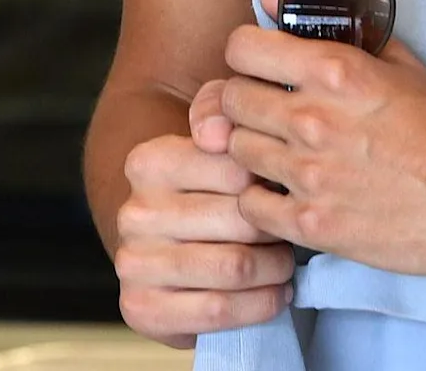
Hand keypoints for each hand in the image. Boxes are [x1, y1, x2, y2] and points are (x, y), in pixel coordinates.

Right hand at [113, 122, 297, 344]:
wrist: (163, 246)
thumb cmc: (206, 194)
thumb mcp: (216, 148)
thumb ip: (225, 116)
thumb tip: (226, 132)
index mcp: (148, 163)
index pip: (238, 170)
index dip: (274, 185)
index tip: (285, 193)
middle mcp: (133, 213)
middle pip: (242, 221)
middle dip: (280, 231)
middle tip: (292, 233)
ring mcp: (133, 264)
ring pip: (235, 267)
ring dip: (276, 269)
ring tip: (284, 263)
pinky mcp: (140, 309)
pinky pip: (219, 309)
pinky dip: (259, 305)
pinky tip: (272, 294)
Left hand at [218, 22, 425, 276]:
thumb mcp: (398, 65)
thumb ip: (333, 30)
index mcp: (333, 70)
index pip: (240, 47)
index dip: (246, 56)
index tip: (260, 68)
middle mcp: (312, 119)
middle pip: (229, 99)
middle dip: (246, 102)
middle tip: (269, 114)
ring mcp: (310, 174)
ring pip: (234, 149)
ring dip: (252, 148)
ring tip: (281, 154)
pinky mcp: (314, 223)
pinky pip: (249, 204)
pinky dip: (260, 198)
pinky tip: (285, 192)